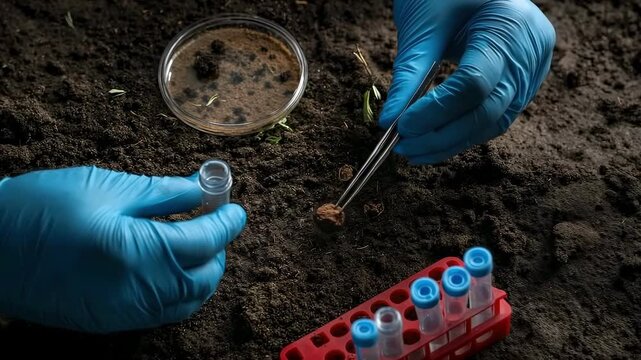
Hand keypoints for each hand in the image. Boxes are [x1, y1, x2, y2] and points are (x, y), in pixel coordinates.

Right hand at [0, 166, 245, 332]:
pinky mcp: (110, 322)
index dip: (227, 222)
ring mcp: (125, 313)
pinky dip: (179, 291)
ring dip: (201, 274)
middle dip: (218, 251)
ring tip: (194, 243)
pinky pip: (163, 313)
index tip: (234, 209)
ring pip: (187, 301)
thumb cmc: (42, 208)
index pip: (206, 241)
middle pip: (204, 278)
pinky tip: (169, 266)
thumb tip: (202, 191)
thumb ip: (164, 193)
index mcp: (142, 253)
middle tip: (213, 223)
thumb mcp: (108, 188)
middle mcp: (140, 292)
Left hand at [380, 0, 555, 163]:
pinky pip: (494, 116)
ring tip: (414, 149)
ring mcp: (532, 69)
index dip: (436, 111)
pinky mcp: (523, 81)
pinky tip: (434, 140)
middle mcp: (531, 51)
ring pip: (493, 121)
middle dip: (441, 136)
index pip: (475, 83)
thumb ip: (410, 71)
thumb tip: (389, 121)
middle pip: (488, 111)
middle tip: (403, 147)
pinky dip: (463, 131)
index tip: (401, 126)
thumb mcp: (425, 21)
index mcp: (511, 24)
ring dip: (451, 141)